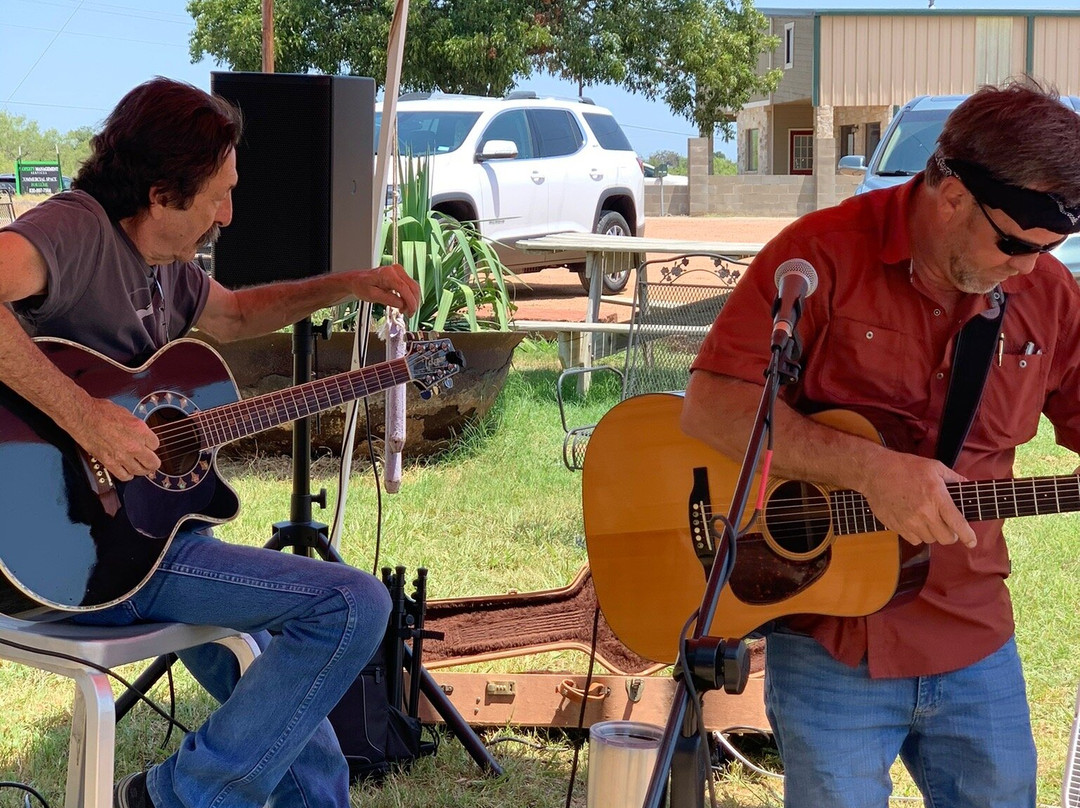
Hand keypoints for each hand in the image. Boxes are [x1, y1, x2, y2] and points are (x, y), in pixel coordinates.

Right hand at [72, 398, 160, 481]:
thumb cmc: (100, 411)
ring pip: (140, 471)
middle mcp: (133, 445)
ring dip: (142, 470)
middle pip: (153, 462)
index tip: (149, 445)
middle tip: (152, 461)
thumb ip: (137, 428)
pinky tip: (128, 472)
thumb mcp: (127, 414)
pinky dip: (128, 475)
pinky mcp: (108, 462)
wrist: (81, 416)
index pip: (156, 444)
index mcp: (140, 430)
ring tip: (141, 467)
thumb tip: (142, 435)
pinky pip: (124, 476)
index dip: (152, 445)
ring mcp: (121, 455)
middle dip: (153, 462)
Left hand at [352, 263, 420, 316]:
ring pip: (413, 287)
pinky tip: (404, 304)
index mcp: (388, 274)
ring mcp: (399, 271)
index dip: (410, 302)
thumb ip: (388, 299)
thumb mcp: (372, 296)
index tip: (410, 312)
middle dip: (413, 303)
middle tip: (408, 314)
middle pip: (412, 287)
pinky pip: (410, 286)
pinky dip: (409, 296)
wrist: (357, 280)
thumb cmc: (362, 286)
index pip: (405, 288)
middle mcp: (396, 270)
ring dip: (412, 300)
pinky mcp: (400, 275)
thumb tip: (401, 304)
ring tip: (404, 310)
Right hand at [860, 452, 976, 548]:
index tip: (971, 542)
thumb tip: (967, 484)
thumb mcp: (933, 466)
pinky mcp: (896, 526)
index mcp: (937, 497)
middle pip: (946, 538)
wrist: (875, 472)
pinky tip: (915, 523)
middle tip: (947, 526)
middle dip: (950, 534)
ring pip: (930, 540)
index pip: (958, 525)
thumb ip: (953, 477)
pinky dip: (917, 535)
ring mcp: (909, 521)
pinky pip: (914, 540)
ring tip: (928, 521)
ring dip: (933, 533)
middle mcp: (924, 513)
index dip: (968, 537)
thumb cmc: (905, 466)